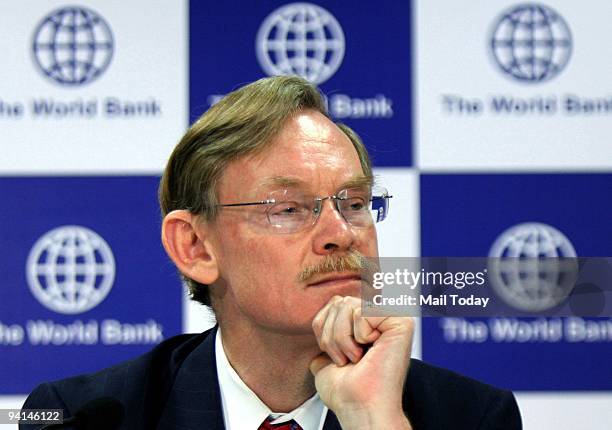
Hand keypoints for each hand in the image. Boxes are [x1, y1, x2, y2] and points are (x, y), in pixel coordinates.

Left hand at [310, 296, 413, 429]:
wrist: (359, 408)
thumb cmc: (346, 391)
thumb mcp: (324, 357)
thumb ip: (325, 335)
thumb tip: (320, 324)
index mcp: (365, 323)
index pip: (334, 303)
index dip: (325, 330)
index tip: (338, 355)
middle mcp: (381, 317)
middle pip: (339, 301)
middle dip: (332, 334)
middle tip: (347, 359)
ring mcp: (392, 317)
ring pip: (348, 305)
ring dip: (342, 338)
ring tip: (356, 357)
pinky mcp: (401, 322)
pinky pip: (362, 312)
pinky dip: (359, 335)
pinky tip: (369, 353)